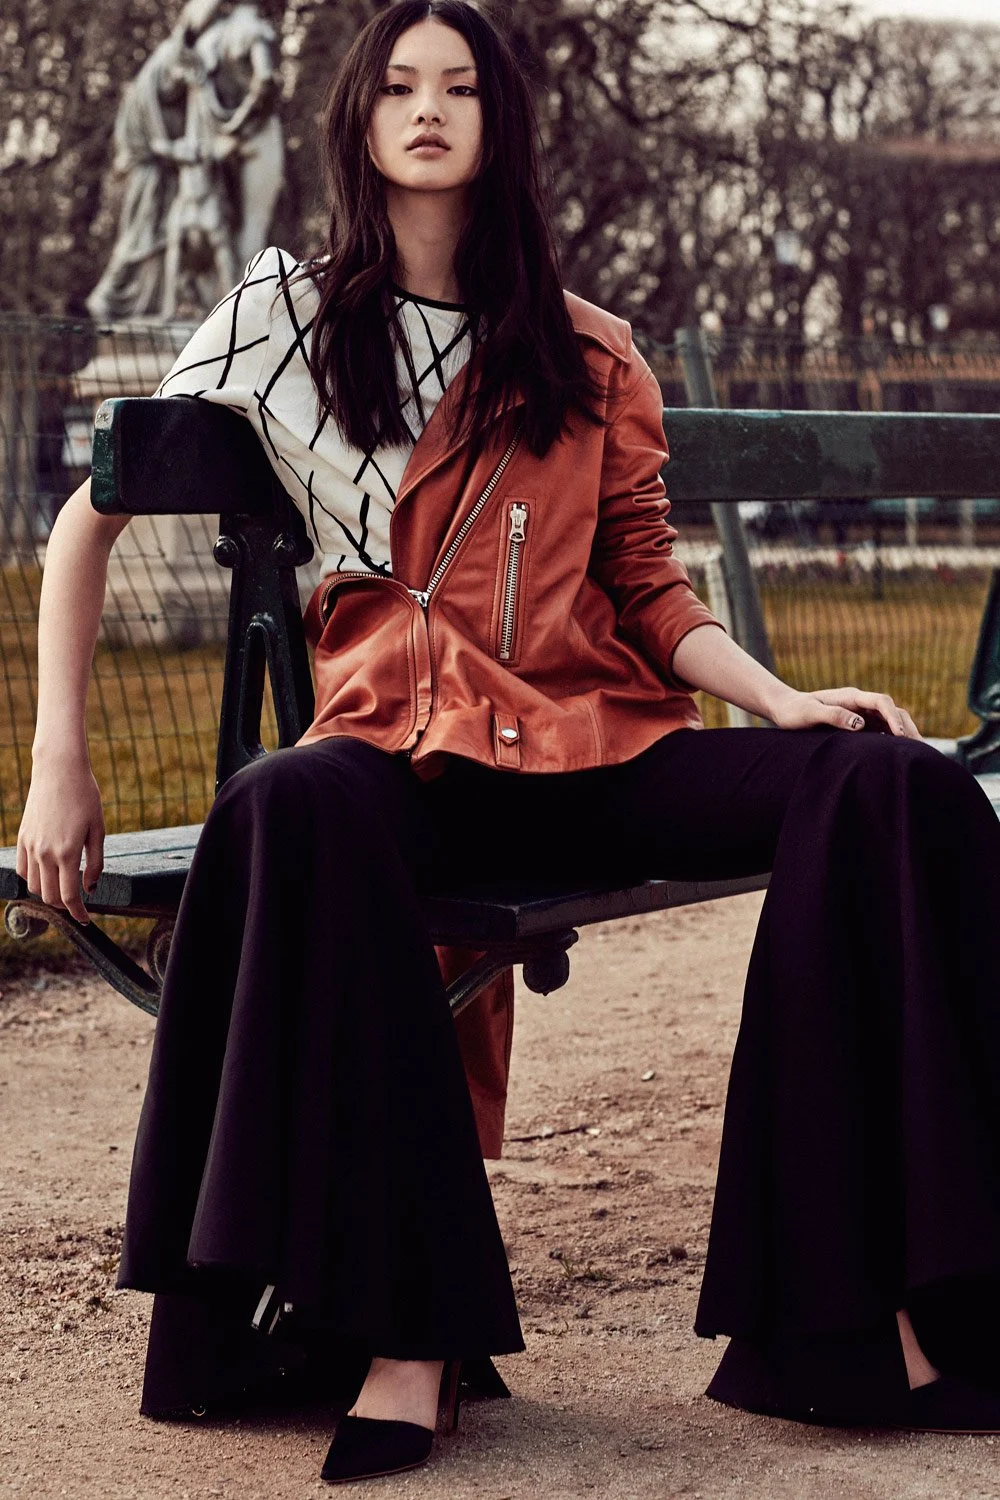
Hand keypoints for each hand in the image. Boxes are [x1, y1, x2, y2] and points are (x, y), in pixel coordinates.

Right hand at [15, 756, 105, 924]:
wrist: (59, 771)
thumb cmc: (85, 797)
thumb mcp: (98, 830)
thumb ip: (95, 862)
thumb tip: (90, 889)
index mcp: (67, 852)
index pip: (69, 896)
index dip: (78, 913)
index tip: (86, 920)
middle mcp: (45, 852)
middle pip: (50, 896)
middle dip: (65, 906)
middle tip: (79, 905)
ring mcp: (30, 845)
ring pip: (35, 886)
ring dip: (49, 893)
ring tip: (64, 888)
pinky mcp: (22, 838)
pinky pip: (23, 869)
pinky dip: (34, 879)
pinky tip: (48, 874)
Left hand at [769, 685, 920, 738]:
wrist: (784, 708)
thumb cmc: (794, 711)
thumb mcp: (811, 714)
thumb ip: (834, 716)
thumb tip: (860, 724)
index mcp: (850, 696)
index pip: (881, 702)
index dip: (893, 717)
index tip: (901, 735)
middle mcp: (859, 703)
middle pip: (892, 710)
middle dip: (907, 726)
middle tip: (920, 747)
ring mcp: (860, 713)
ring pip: (889, 720)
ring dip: (904, 733)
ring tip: (917, 752)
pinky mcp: (857, 724)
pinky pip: (880, 730)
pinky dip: (891, 739)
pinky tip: (897, 754)